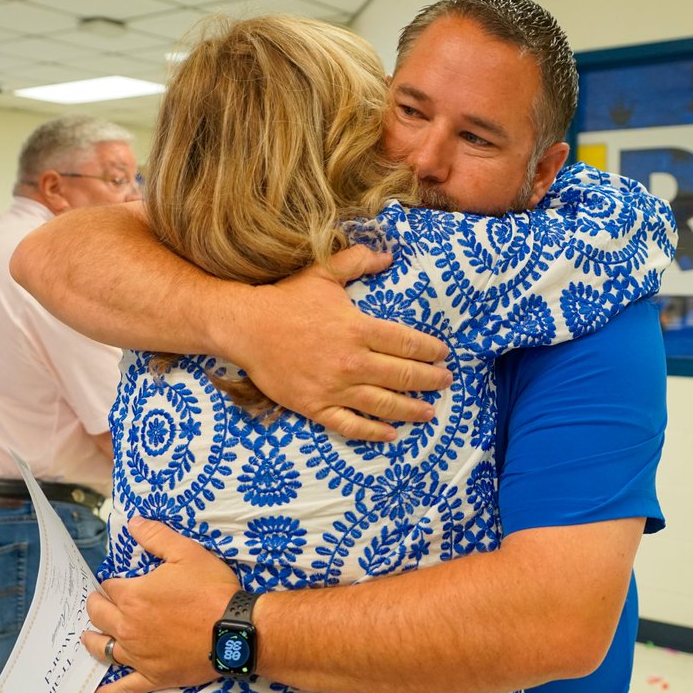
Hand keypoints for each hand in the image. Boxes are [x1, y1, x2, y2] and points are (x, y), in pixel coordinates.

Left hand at [83, 517, 239, 692]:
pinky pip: (124, 687)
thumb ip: (157, 537)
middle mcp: (128, 627)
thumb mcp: (187, 553)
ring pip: (104, 649)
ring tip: (89, 636)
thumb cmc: (212, 590)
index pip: (110, 586)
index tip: (118, 581)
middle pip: (99, 616)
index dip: (113, 582)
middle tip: (98, 602)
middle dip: (96, 606)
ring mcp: (138, 655)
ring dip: (94, 640)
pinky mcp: (152, 676)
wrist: (234, 630)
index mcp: (133, 596)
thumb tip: (133, 522)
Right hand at [232, 245, 452, 441]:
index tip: (443, 354)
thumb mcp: (323, 273)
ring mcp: (334, 388)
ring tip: (430, 411)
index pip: (407, 343)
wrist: (246, 328)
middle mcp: (352, 362)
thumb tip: (388, 256)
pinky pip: (351, 425)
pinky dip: (373, 433)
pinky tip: (390, 435)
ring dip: (412, 409)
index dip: (430, 350)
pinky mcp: (316, 406)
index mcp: (358, 329)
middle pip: (403, 375)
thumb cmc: (286, 300)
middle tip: (446, 381)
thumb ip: (358, 261)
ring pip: (383, 405)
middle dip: (430, 380)